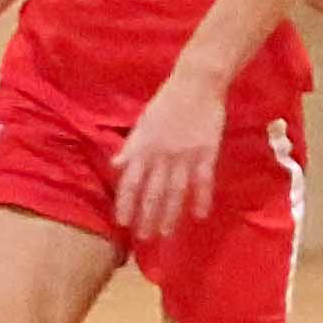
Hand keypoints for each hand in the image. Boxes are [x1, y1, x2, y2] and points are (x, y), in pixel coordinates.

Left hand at [113, 71, 225, 240]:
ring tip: (166, 233)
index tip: (122, 222)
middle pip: (153, 192)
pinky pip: (203, 181)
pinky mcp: (206, 153)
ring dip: (170, 214)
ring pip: (176, 191)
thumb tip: (116, 165)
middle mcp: (162, 155)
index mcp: (144, 147)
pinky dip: (202, 198)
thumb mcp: (142, 123)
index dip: (125, 203)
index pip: (130, 181)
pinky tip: (200, 215)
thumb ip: (132, 147)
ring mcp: (185, 156)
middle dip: (147, 217)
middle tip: (145, 237)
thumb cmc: (166, 102)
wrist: (196, 85)